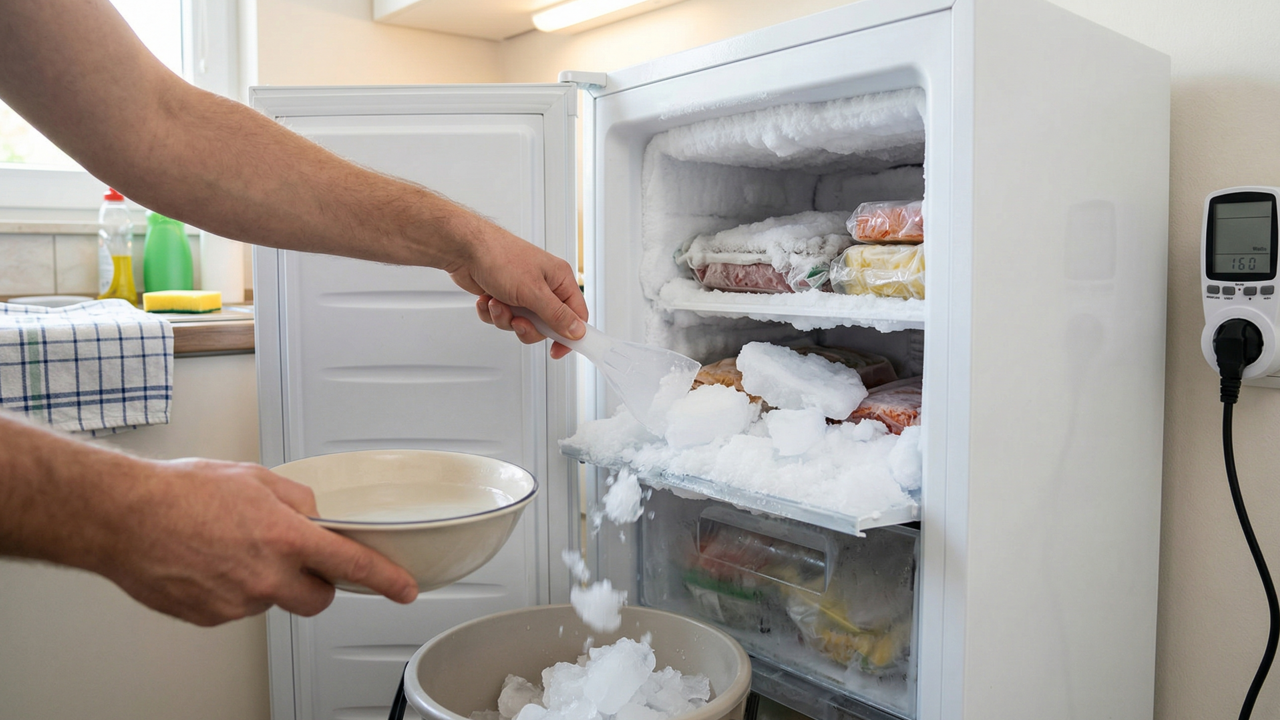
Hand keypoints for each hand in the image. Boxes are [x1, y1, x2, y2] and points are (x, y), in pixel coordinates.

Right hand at [95, 458, 417, 625]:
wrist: (124, 516)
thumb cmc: (180, 492)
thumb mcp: (254, 478)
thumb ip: (296, 499)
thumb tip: (315, 513)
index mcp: (284, 537)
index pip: (352, 565)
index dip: (386, 580)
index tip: (405, 589)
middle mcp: (266, 575)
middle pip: (319, 599)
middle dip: (319, 583)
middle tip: (298, 560)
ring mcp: (238, 602)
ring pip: (275, 601)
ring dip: (269, 582)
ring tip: (232, 549)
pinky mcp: (212, 617)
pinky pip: (240, 607)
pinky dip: (235, 590)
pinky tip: (212, 563)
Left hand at [447, 220, 586, 359]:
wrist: (465, 249)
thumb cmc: (499, 257)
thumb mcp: (533, 291)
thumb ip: (556, 315)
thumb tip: (577, 331)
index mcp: (559, 279)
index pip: (576, 314)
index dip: (570, 334)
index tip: (558, 350)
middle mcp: (543, 286)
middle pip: (546, 325)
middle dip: (526, 327)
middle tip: (517, 320)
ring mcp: (523, 292)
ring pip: (522, 324)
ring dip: (506, 319)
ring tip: (497, 303)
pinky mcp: (504, 297)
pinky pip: (503, 319)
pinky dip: (492, 313)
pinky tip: (487, 299)